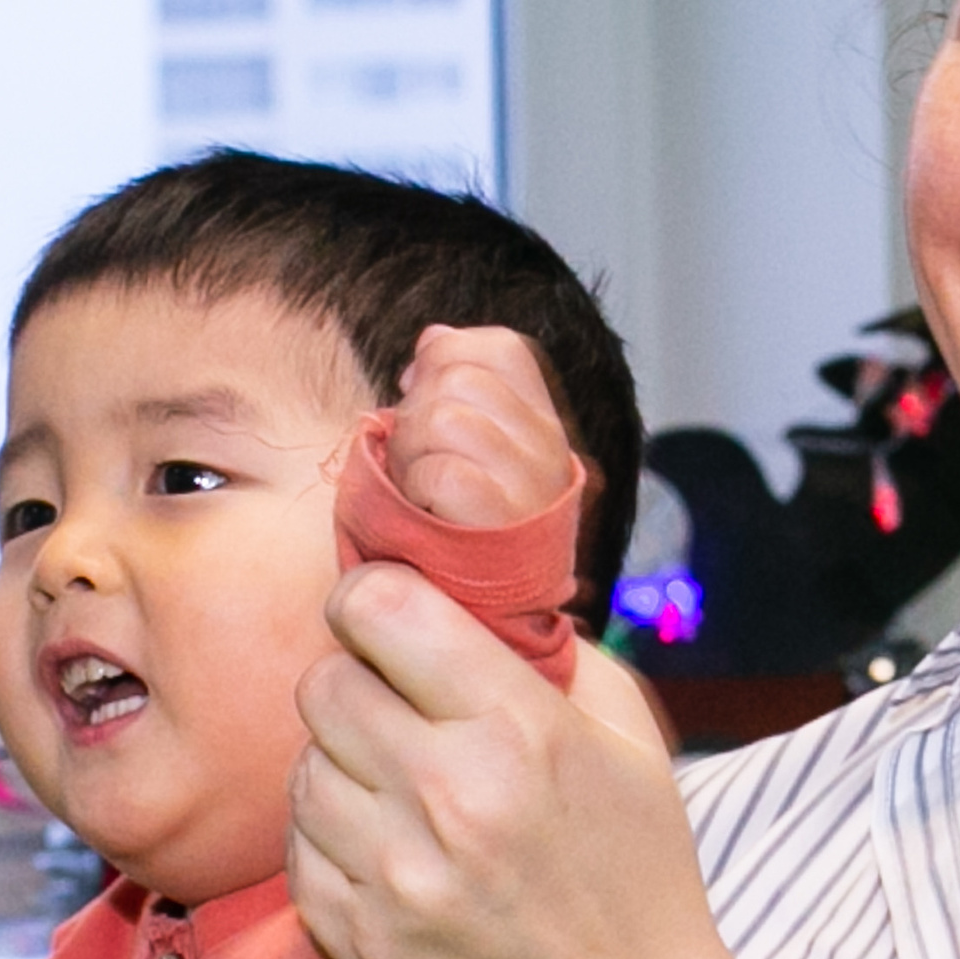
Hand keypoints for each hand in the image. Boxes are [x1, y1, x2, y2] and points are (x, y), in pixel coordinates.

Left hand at [290, 561, 801, 958]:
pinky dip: (332, 850)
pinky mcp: (359, 947)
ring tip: (399, 799)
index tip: (382, 623)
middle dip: (355, 688)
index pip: (382, 611)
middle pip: (323, 686)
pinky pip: (299, 858)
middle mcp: (448, 799)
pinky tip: (388, 861)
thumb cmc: (638, 883)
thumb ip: (554, 656)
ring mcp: (396, 882)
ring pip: (302, 773)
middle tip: (394, 716)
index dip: (369, 604)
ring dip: (340, 774)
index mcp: (518, 732)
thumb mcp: (633, 748)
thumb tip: (471, 591)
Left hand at [387, 323, 576, 528]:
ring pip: (444, 418)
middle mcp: (549, 452)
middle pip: (460, 377)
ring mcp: (531, 487)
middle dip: (416, 414)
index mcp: (544, 427)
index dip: (447, 360)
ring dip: (409, 454)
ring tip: (418, 492)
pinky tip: (425, 516)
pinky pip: (441, 472)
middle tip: (418, 464)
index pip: (502, 348)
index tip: (425, 400)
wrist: (476, 622)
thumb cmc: (455, 532)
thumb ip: (456, 388)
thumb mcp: (465, 450)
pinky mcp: (502, 523)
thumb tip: (433, 337)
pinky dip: (415, 491)